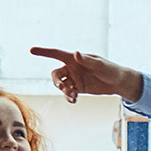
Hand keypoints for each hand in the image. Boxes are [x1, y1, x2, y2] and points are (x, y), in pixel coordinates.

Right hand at [29, 47, 144, 105]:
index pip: (56, 54)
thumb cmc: (110, 69)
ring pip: (61, 85)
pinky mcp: (78, 88)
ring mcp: (74, 79)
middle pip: (56, 74)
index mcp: (75, 59)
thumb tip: (75, 53)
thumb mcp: (99, 65)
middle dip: (56, 82)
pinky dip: (69, 97)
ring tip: (73, 97)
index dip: (44, 52)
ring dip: (64, 91)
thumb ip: (87, 60)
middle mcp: (72, 68)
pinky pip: (68, 93)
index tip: (31, 50)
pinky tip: (74, 100)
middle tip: (63, 87)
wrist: (118, 82)